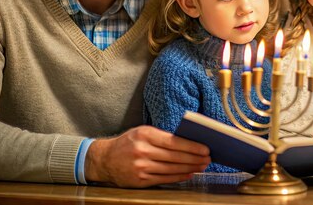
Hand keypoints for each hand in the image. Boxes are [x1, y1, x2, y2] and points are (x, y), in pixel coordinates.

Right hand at [85, 125, 210, 187]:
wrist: (104, 159)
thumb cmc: (128, 143)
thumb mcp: (143, 132)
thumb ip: (162, 136)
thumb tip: (187, 141)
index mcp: (145, 135)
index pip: (174, 142)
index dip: (192, 146)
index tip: (205, 148)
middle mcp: (143, 151)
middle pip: (175, 156)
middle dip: (194, 158)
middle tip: (208, 158)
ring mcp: (141, 167)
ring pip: (172, 169)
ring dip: (190, 168)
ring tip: (202, 166)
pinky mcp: (141, 180)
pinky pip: (165, 179)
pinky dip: (179, 177)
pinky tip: (189, 173)